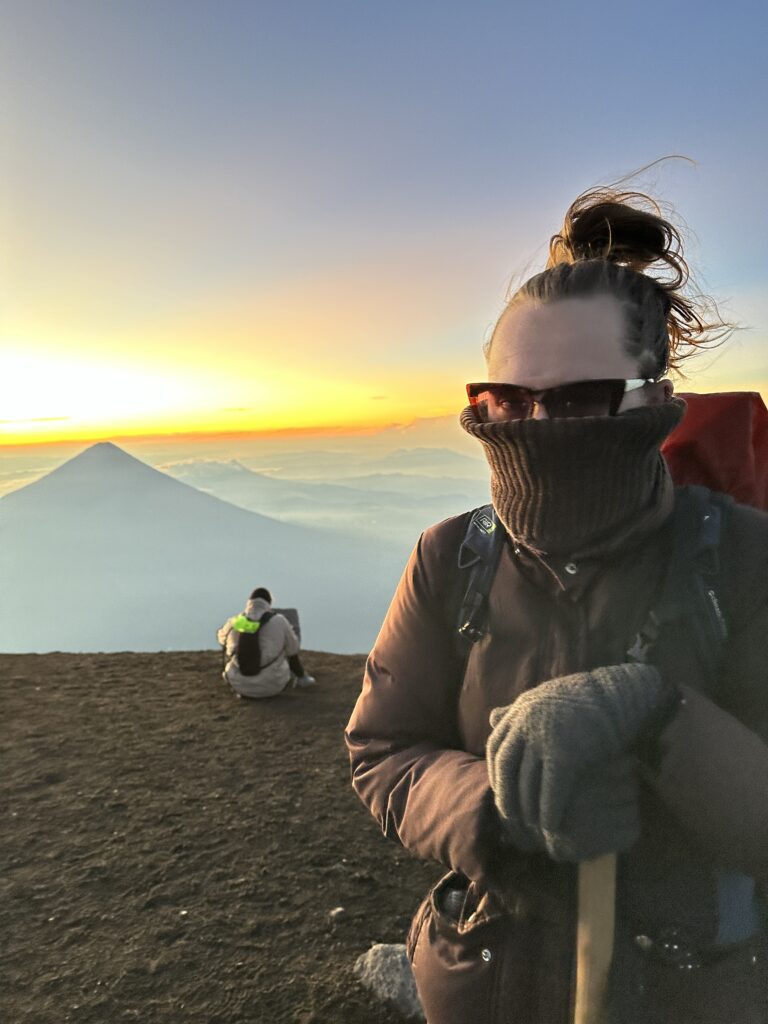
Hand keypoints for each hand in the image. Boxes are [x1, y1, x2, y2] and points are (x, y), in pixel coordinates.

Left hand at [487, 663, 677, 860]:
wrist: (616, 694)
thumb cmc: (582, 699)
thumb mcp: (540, 698)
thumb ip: (515, 710)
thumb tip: (491, 717)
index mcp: (519, 711)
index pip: (495, 747)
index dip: (495, 771)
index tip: (500, 790)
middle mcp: (526, 724)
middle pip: (506, 767)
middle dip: (505, 794)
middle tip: (508, 816)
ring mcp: (543, 739)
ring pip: (527, 782)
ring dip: (527, 808)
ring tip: (531, 826)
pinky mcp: (565, 754)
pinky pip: (551, 790)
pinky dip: (548, 811)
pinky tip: (550, 825)